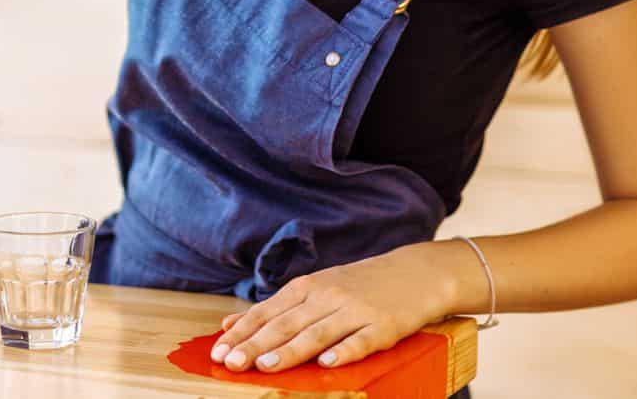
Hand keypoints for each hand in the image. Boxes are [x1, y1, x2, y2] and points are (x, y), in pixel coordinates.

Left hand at [209, 242, 456, 372]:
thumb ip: (277, 308)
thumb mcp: (317, 288)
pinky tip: (328, 363)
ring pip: (318, 333)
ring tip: (267, 366)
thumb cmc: (361, 285)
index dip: (243, 332)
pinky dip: (344, 352)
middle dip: (256, 345)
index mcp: (309, 286)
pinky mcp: (384, 326)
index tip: (219, 351)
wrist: (417, 272)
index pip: (268, 311)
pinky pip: (361, 341)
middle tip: (232, 363)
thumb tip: (230, 326)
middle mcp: (328, 296)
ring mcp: (357, 311)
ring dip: (291, 350)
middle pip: (287, 324)